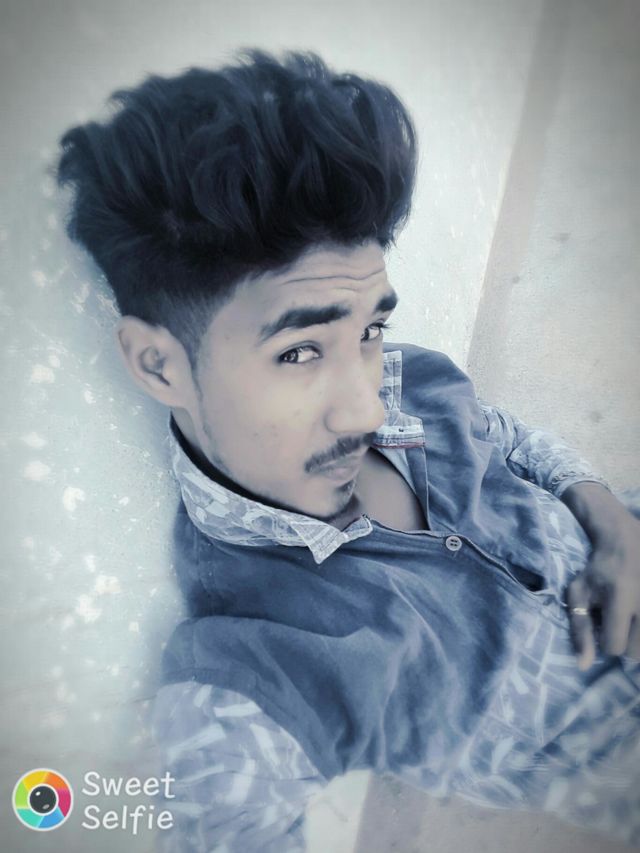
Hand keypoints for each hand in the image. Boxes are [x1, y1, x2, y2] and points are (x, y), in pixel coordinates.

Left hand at [566, 512, 639, 669]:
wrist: (626, 542)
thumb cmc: (597, 570)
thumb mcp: (579, 594)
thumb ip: (580, 629)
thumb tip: (583, 667)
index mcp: (619, 598)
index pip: (614, 646)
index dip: (606, 642)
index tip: (604, 627)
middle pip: (637, 653)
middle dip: (626, 644)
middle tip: (622, 624)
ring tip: (633, 619)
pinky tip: (638, 617)